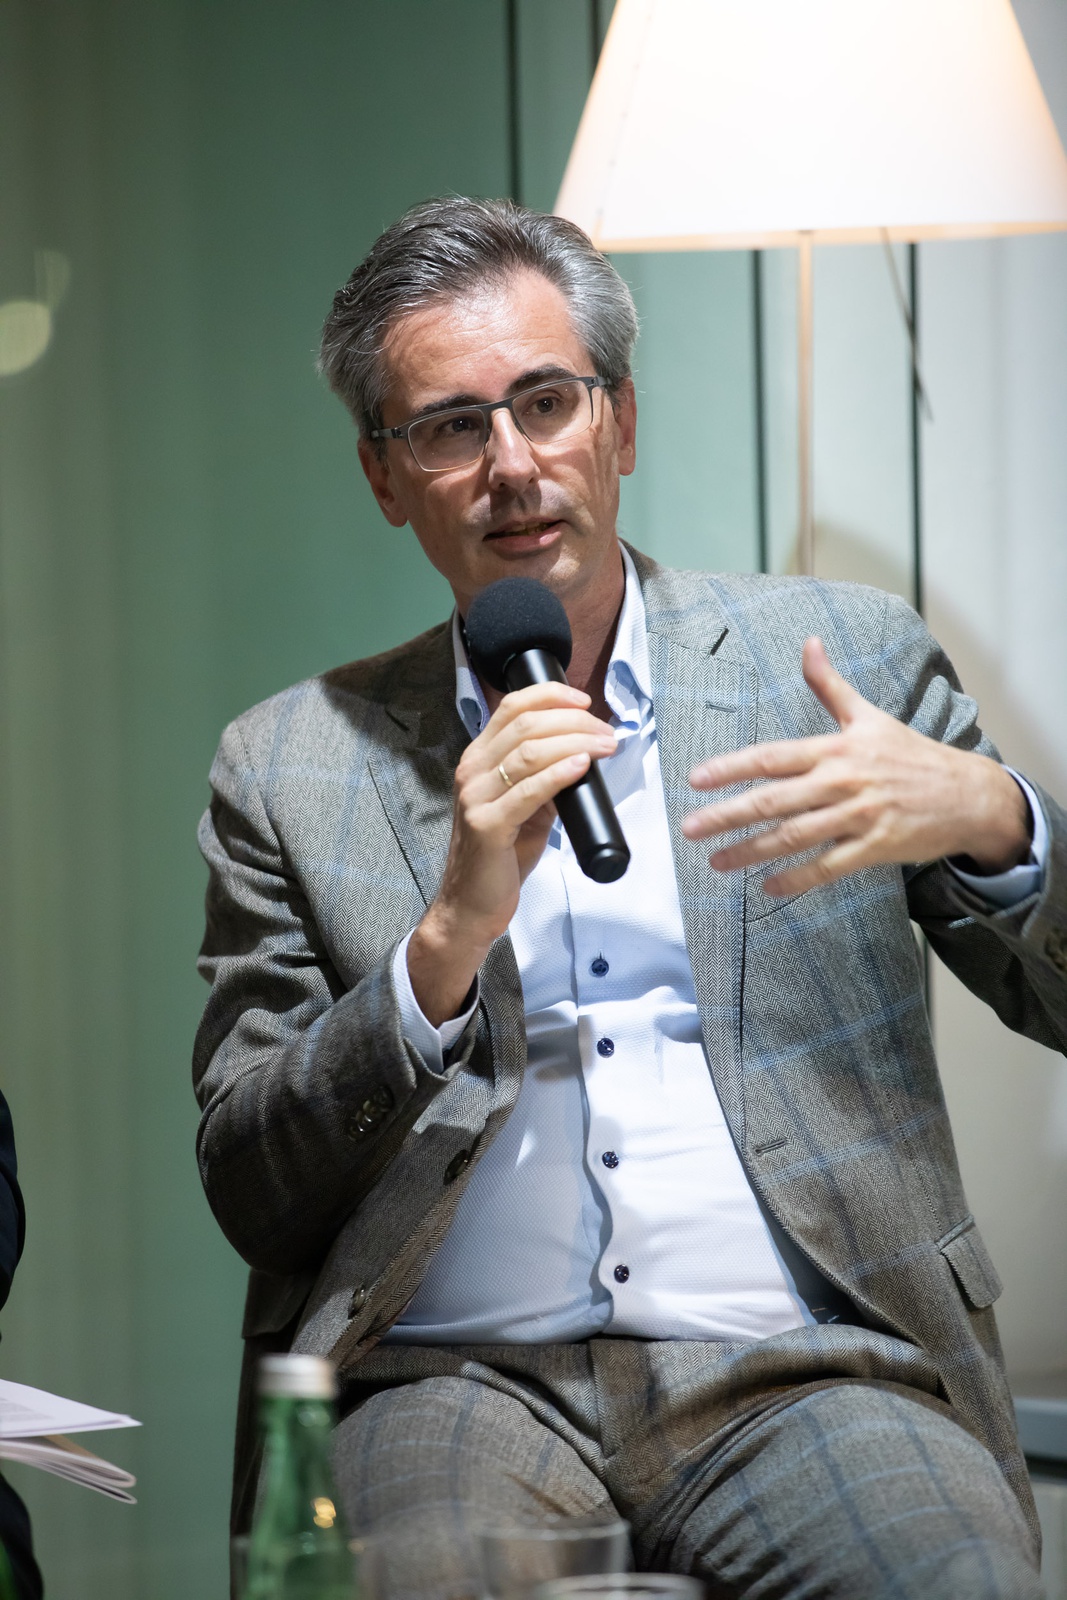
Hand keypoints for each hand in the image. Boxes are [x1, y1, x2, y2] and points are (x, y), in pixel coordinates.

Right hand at [408, 682, 616, 1023]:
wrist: (471, 906)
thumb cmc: (499, 857)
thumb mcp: (524, 809)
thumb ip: (543, 780)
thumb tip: (581, 756)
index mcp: (478, 759)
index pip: (511, 707)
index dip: (550, 696)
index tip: (585, 701)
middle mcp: (471, 771)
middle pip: (525, 724)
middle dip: (574, 721)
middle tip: (607, 733)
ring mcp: (475, 797)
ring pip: (527, 751)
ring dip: (575, 742)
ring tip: (605, 746)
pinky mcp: (486, 826)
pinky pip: (527, 791)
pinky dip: (558, 774)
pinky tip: (581, 766)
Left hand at [682, 637, 1030, 897]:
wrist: (967, 793)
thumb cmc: (911, 754)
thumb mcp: (868, 715)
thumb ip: (829, 685)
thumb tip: (809, 643)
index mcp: (834, 748)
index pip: (771, 756)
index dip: (731, 766)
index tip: (695, 778)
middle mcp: (842, 781)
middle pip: (774, 800)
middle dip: (727, 815)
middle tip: (690, 828)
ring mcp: (858, 815)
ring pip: (794, 836)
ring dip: (751, 851)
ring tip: (717, 862)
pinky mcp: (876, 846)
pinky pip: (829, 866)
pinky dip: (798, 879)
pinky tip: (768, 887)